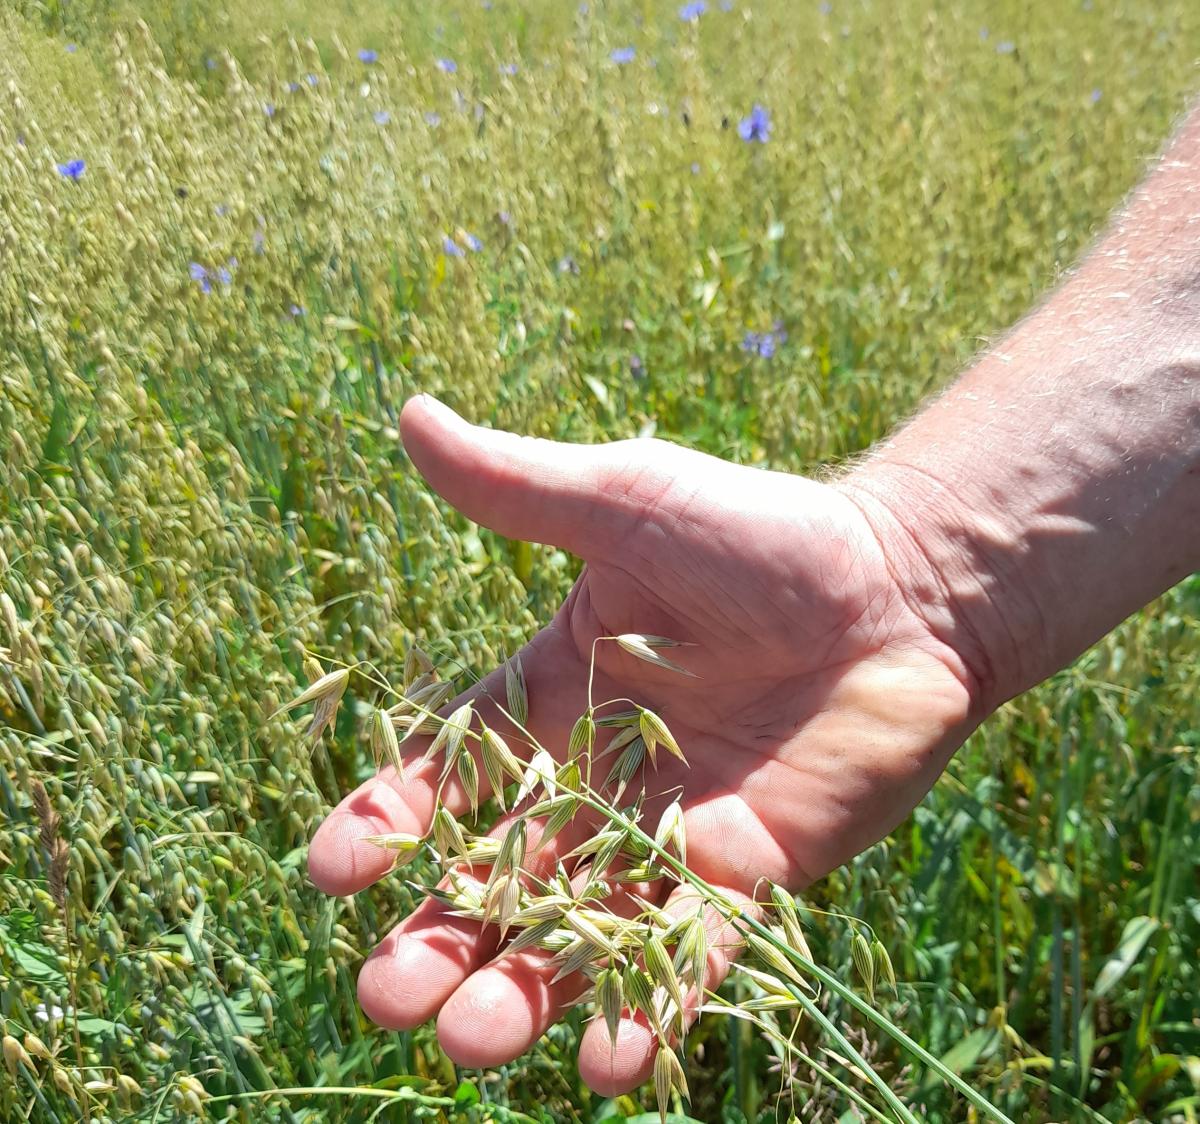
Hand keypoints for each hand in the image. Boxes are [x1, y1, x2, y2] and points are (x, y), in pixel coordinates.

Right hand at [307, 395, 981, 1094]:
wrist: (900, 587)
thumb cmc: (759, 533)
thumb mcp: (625, 501)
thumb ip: (517, 486)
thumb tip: (410, 417)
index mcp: (556, 691)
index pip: (451, 767)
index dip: (390, 819)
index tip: (332, 871)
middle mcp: (601, 772)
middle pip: (502, 873)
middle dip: (442, 936)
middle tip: (386, 997)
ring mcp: (673, 830)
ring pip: (581, 928)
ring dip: (525, 991)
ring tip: (472, 1043)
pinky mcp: (750, 869)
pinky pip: (690, 950)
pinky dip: (653, 1008)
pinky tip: (612, 1065)